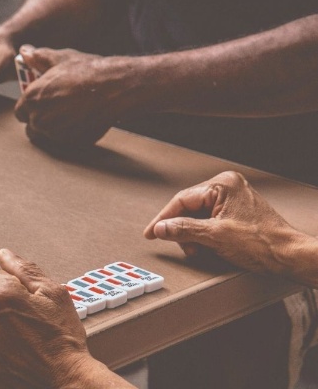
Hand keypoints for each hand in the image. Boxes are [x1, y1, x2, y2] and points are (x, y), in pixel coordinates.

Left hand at [0, 249, 127, 387]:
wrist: (63, 378)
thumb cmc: (61, 337)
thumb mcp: (53, 293)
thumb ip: (24, 269)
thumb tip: (4, 254)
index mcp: (0, 294)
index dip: (16, 289)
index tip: (29, 304)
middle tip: (23, 319)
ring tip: (17, 335)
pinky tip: (8, 347)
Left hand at [15, 46, 150, 147]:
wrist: (114, 87)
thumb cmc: (86, 71)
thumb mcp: (60, 58)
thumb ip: (38, 58)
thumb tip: (25, 52)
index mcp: (31, 99)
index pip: (20, 112)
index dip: (29, 107)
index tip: (39, 102)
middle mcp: (40, 119)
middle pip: (32, 127)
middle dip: (40, 119)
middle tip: (55, 109)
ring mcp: (56, 133)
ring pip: (47, 136)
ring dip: (53, 128)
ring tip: (68, 114)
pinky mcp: (72, 142)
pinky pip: (65, 141)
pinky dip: (70, 133)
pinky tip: (80, 120)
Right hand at [144, 171, 315, 280]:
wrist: (288, 256)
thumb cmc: (262, 243)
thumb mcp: (214, 236)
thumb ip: (183, 230)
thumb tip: (161, 228)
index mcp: (223, 184)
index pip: (182, 199)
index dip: (164, 218)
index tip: (152, 232)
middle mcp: (228, 187)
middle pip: (189, 207)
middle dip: (182, 229)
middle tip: (180, 245)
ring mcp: (233, 198)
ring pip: (199, 215)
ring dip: (193, 234)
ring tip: (198, 249)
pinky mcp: (236, 211)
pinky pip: (210, 220)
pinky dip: (204, 234)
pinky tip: (206, 246)